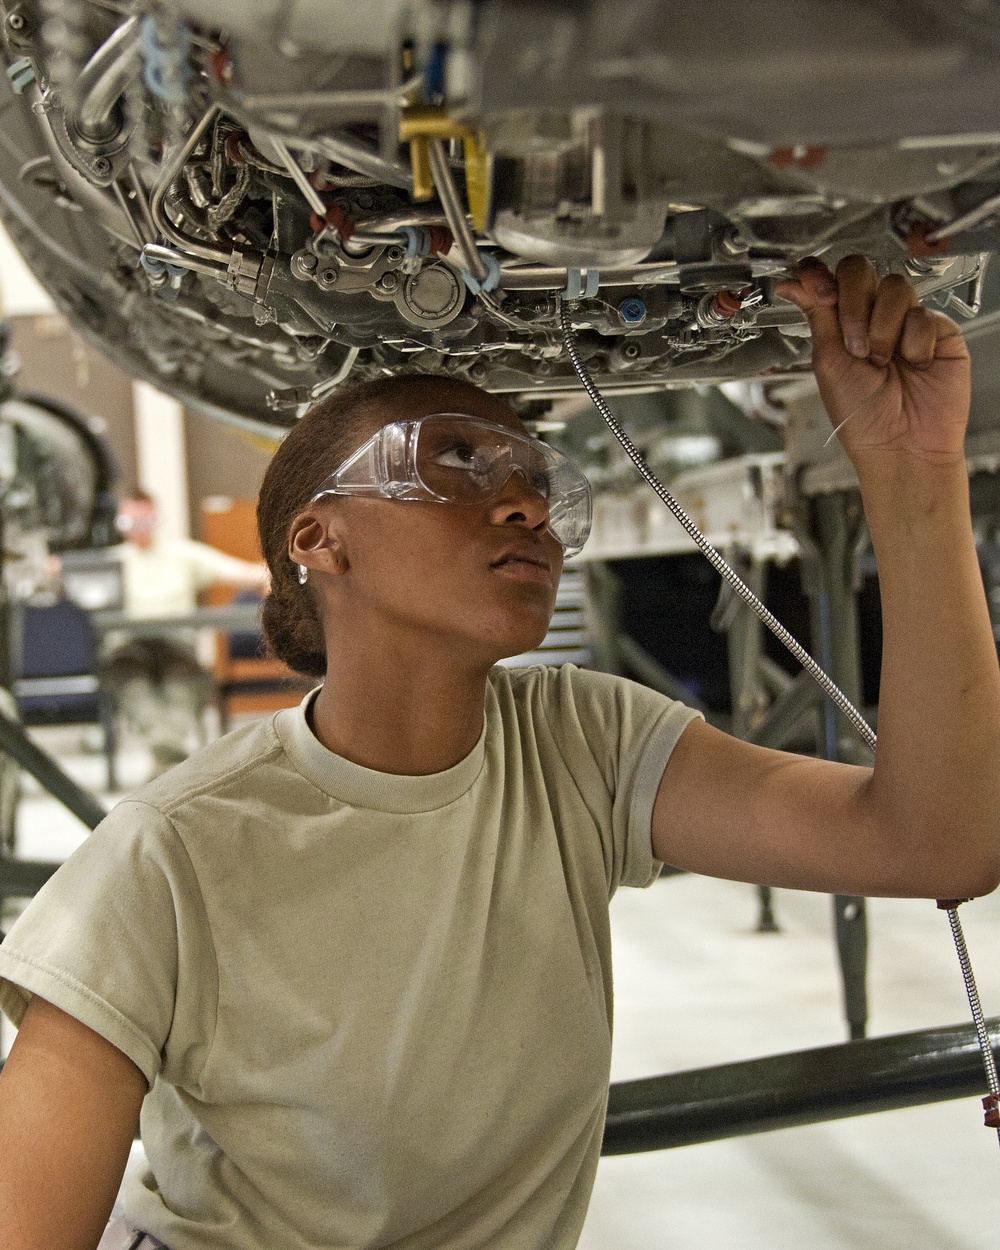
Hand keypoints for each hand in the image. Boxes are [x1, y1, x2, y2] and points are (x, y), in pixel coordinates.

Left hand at [774, 255, 970, 466]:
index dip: (821, 275)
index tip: (818, 289)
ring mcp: (906, 321)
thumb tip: (792, 284)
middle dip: (854, 305)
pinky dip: (913, 344)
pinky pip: (924, 315)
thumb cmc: (862, 417)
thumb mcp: (827, 362)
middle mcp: (872, 317)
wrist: (901, 445)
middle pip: (861, 271)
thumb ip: (817, 316)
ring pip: (894, 288)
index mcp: (840, 324)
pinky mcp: (938, 331)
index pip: (830, 278)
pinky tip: (914, 365)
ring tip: (883, 362)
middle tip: (855, 345)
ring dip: (881, 329)